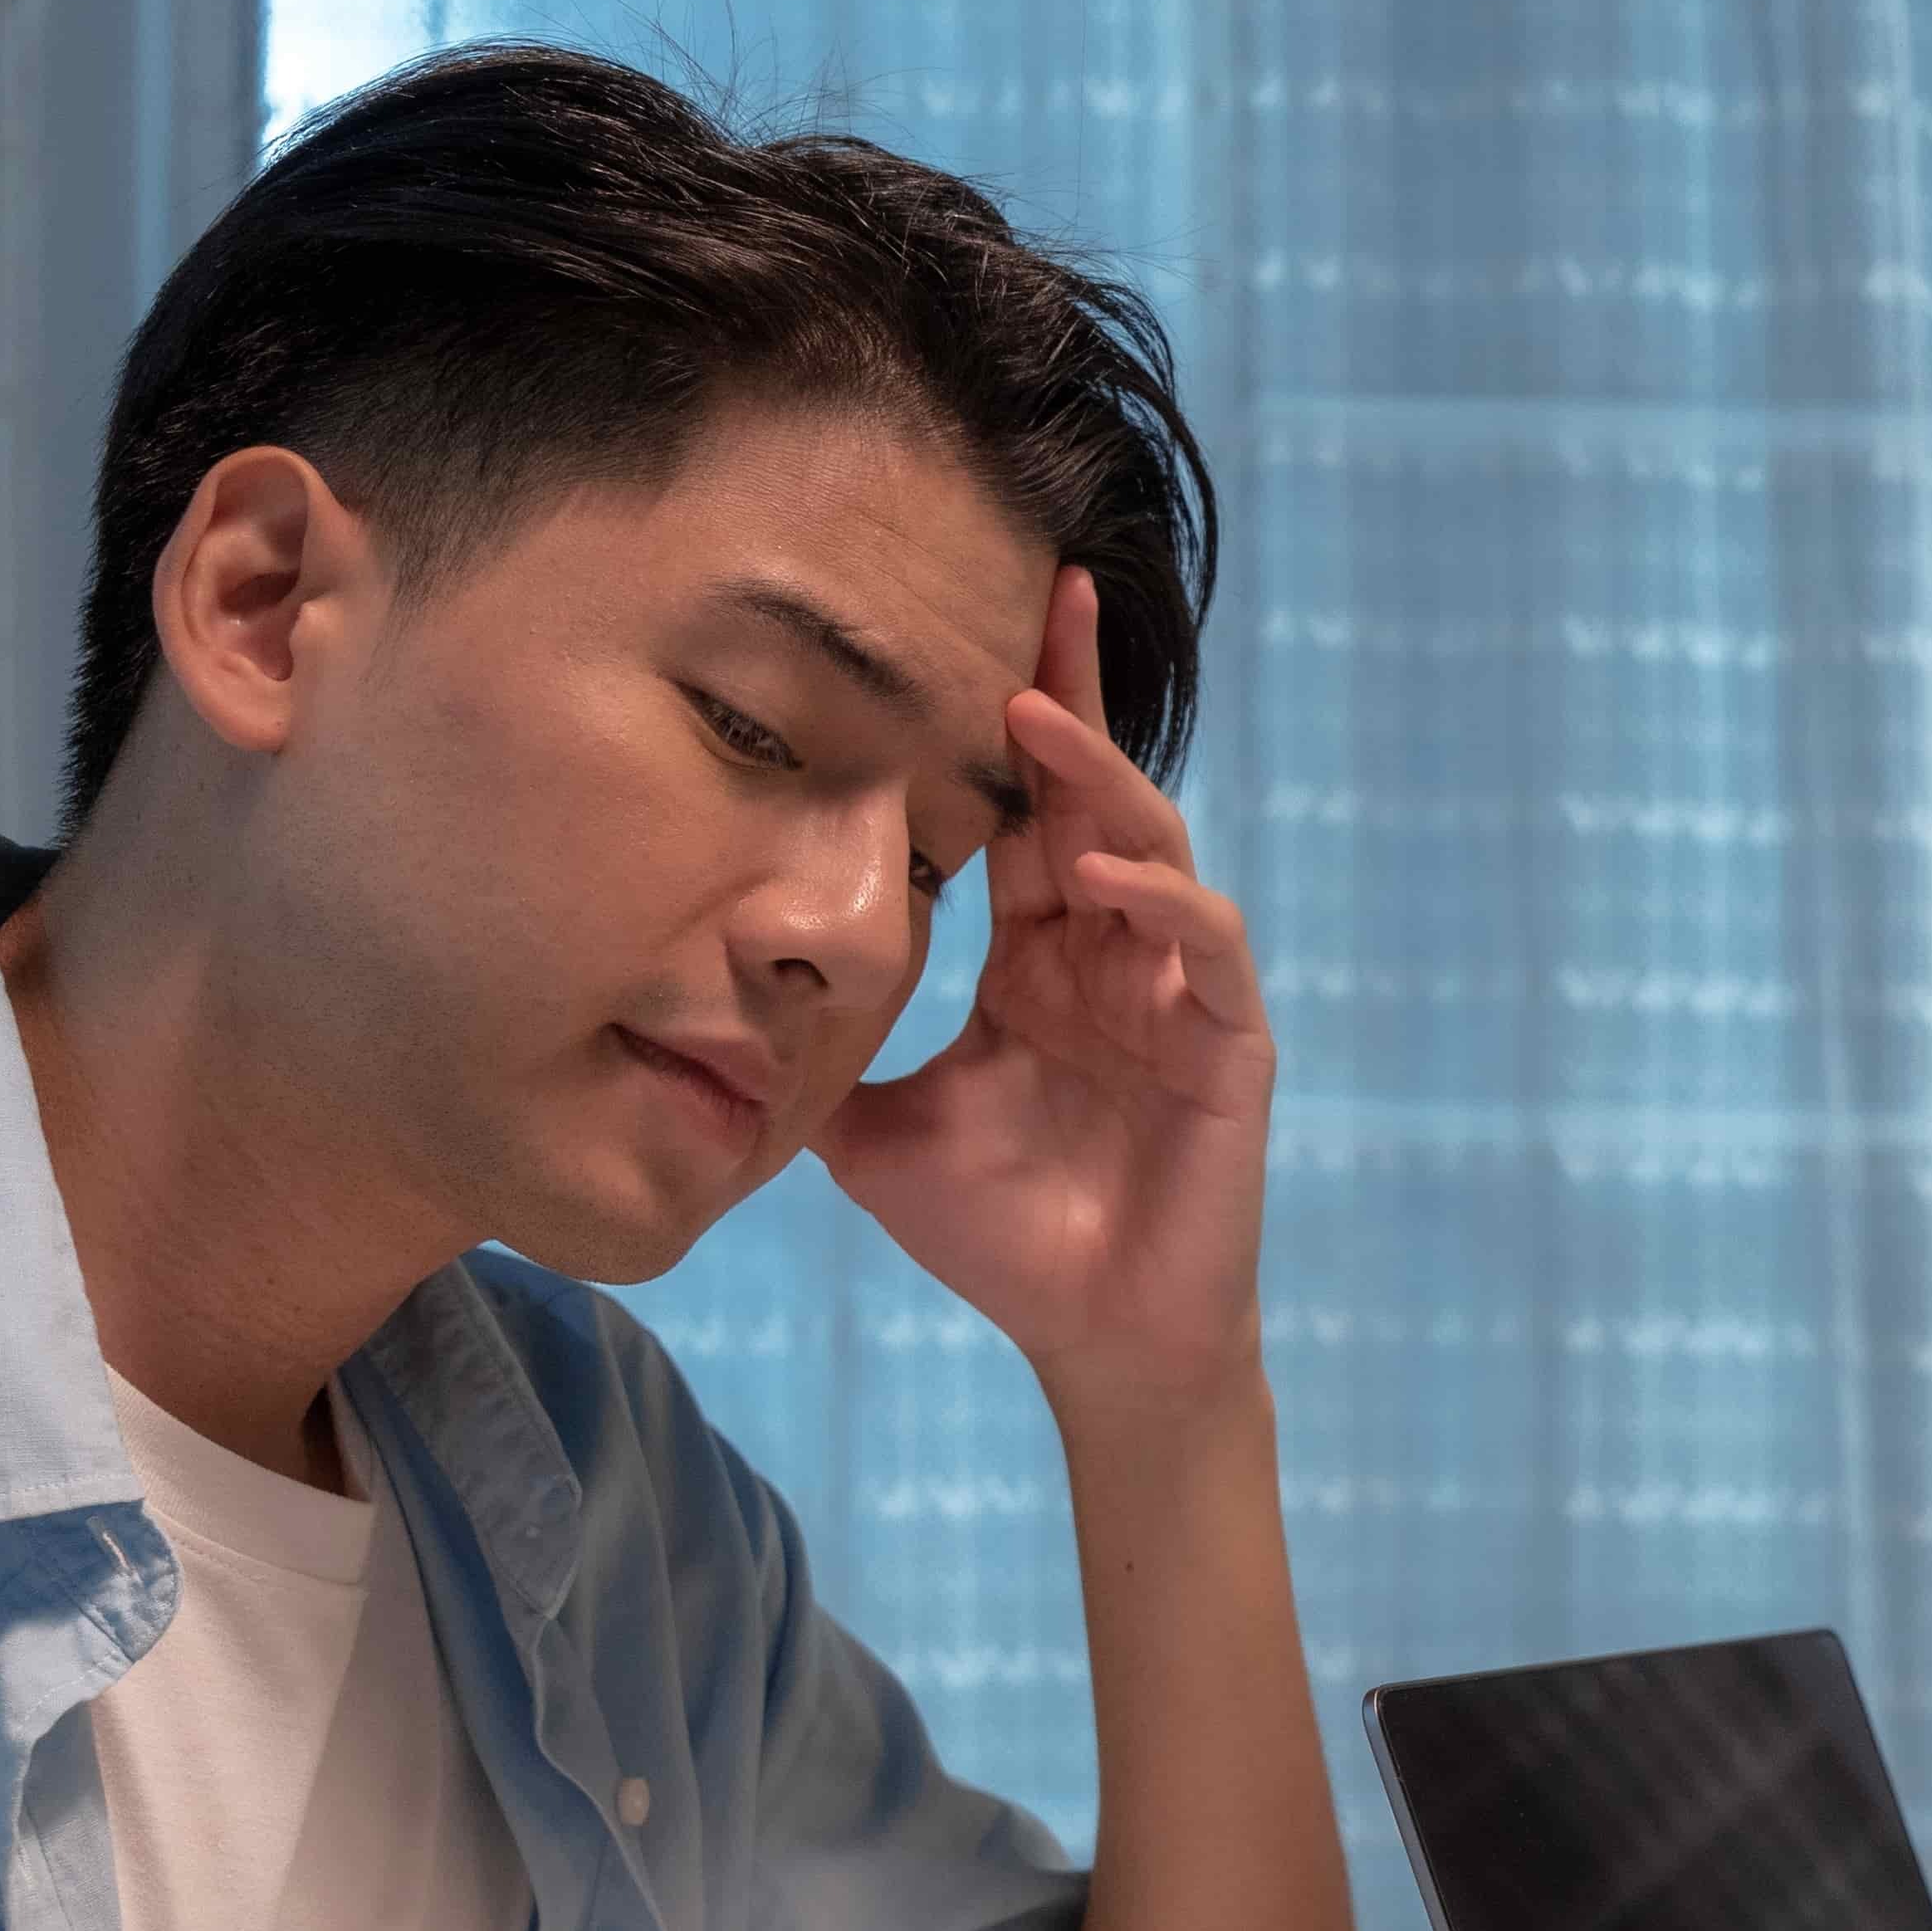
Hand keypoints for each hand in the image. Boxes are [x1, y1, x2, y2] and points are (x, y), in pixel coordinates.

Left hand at [822, 567, 1277, 1427]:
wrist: (1093, 1339)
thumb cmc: (1003, 1237)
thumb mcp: (876, 1134)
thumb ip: (825, 1061)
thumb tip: (705, 1014)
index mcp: (1039, 959)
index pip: (1023, 815)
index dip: (1010, 724)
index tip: (970, 627)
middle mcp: (1111, 955)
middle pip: (1095, 795)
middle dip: (1072, 695)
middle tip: (1045, 591)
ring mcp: (1174, 993)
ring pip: (1152, 850)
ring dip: (1099, 782)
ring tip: (1035, 720)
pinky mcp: (1225, 1044)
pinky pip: (1202, 948)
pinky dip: (1162, 903)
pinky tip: (1104, 878)